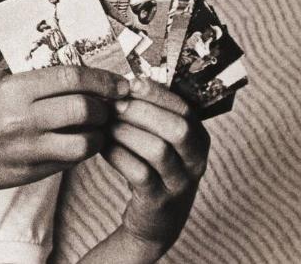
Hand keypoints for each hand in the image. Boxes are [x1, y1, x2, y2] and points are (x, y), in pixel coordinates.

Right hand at [0, 66, 129, 189]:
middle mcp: (22, 119)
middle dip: (105, 109)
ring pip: (83, 144)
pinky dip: (77, 153)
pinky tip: (72, 144)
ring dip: (97, 136)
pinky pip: (66, 164)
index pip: (72, 78)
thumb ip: (37, 82)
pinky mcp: (26, 174)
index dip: (102, 80)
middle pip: (84, 110)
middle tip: (107, 108)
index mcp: (15, 90)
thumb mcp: (0, 83)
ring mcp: (25, 150)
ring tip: (95, 130)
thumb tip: (83, 79)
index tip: (117, 84)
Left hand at [102, 78, 210, 254]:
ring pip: (158, 150)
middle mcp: (196, 160)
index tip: (130, 84)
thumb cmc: (152, 168)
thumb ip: (148, 113)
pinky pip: (140, 174)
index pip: (185, 108)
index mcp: (199, 138)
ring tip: (105, 124)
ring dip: (127, 133)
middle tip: (114, 105)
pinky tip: (102, 147)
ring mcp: (180, 183)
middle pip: (177, 128)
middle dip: (142, 112)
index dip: (157, 94)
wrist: (154, 220)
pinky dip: (118, 155)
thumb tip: (121, 80)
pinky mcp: (159, 201)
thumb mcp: (159, 139)